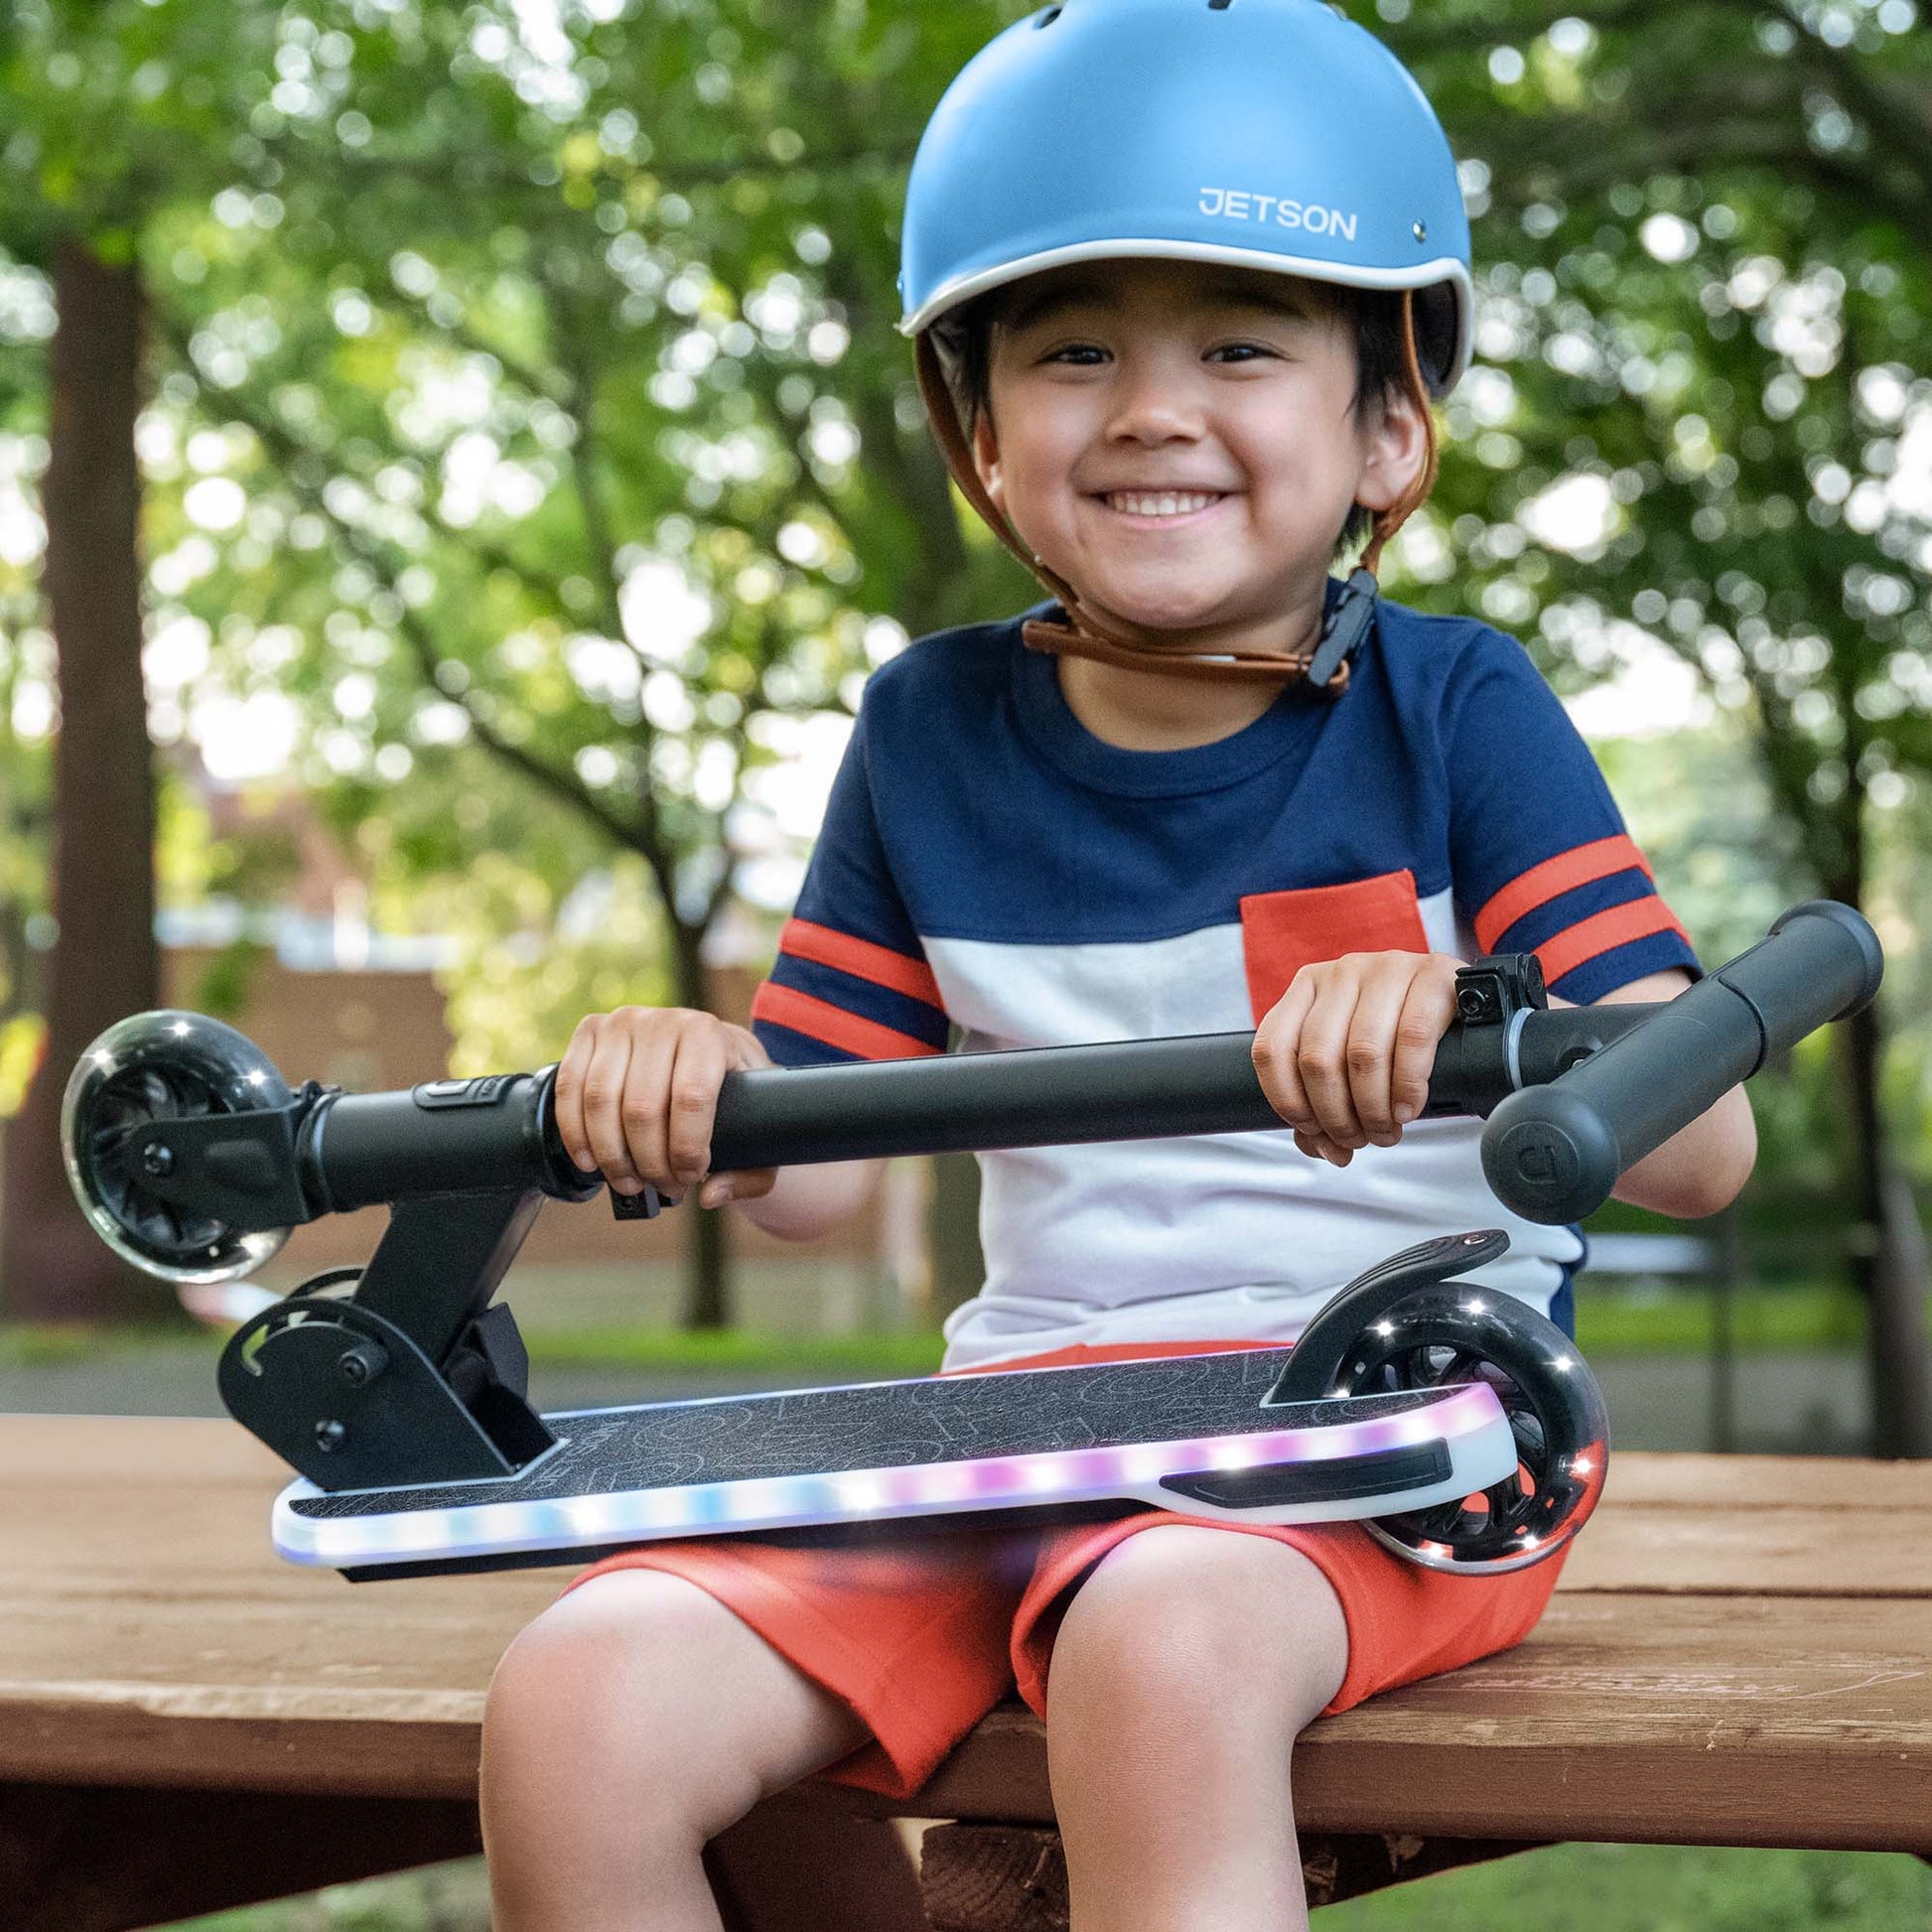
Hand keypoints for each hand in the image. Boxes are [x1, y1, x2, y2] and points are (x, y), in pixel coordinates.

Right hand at [552, 1008, 777, 1208]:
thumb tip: (710, 1194)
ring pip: (601, 1101)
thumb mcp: (759, 1125)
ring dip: (611, 1155)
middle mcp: (661, 1021)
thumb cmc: (733, 1090)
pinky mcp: (590, 1031)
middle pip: (642, 1107)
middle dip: (651, 1161)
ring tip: (630, 1181)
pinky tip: (590, 1162)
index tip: (692, 1177)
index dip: (687, 1149)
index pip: (691, 1098)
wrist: (704, 1046)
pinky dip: (575, 1133)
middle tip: (664, 1186)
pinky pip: (570, 1088)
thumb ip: (750, 1171)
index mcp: (707, 1033)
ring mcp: (620, 1023)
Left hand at [1251, 952, 1461, 1165]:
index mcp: (1307, 987)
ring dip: (1372, 1109)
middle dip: (1336, 1115)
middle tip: (1358, 1139)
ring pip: (1363, 1053)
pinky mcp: (1432, 974)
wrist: (1464, 1002)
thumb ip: (1323, 1102)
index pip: (1272, 1049)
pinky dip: (1407, 1087)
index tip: (1313, 1130)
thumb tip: (1320, 1148)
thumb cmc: (1396, 1033)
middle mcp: (1341, 973)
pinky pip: (1413, 1039)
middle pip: (1317, 1059)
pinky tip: (1408, 1109)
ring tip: (1385, 1132)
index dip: (1289, 1101)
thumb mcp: (1350, 1059)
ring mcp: (1386, 968)